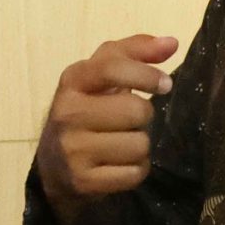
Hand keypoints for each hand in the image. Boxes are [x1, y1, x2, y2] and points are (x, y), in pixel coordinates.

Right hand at [34, 34, 179, 220]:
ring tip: (121, 144)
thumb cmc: (87, 110)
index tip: (165, 85)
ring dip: (140, 146)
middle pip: (136, 111)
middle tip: (128, 122)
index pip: (112, 68)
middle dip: (144, 117)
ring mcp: (72, 150)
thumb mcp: (100, 76)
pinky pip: (134, 173)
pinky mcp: (82, 181)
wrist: (53, 167)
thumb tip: (171, 42)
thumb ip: (135, 52)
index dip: (146, 74)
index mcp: (72, 80)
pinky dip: (135, 170)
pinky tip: (118, 165)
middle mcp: (67, 113)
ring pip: (139, 145)